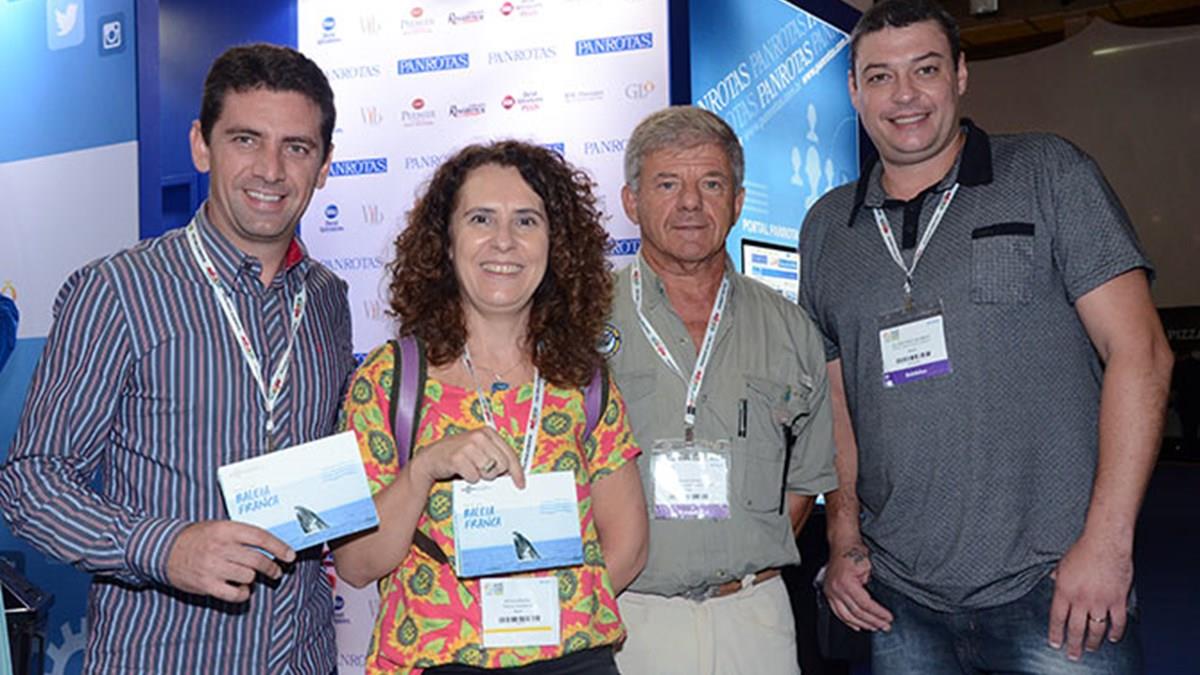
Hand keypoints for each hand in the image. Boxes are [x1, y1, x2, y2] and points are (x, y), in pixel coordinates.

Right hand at [165, 521, 295, 602]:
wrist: (164, 550)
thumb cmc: (198, 538)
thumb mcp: (219, 527)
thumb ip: (242, 534)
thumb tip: (273, 545)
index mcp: (226, 529)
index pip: (260, 537)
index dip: (279, 547)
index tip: (290, 556)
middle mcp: (220, 547)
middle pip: (258, 560)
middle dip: (272, 568)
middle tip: (275, 571)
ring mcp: (213, 567)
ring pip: (249, 577)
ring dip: (252, 579)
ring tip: (247, 576)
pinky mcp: (206, 585)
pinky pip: (235, 594)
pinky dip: (242, 594)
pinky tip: (240, 589)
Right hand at [411, 427, 525, 488]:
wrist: (432, 458)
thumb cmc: (459, 455)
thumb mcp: (480, 450)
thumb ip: (496, 457)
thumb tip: (512, 475)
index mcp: (488, 433)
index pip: (510, 455)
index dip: (517, 472)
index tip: (520, 484)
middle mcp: (479, 437)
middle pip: (502, 466)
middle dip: (494, 473)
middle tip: (482, 471)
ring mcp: (468, 446)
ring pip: (489, 473)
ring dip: (481, 476)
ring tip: (471, 469)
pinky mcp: (458, 458)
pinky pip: (474, 477)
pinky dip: (469, 479)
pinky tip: (463, 471)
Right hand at [823, 542, 892, 631]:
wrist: (842, 543)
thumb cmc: (854, 551)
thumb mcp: (868, 566)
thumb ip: (870, 585)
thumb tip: (877, 602)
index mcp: (846, 582)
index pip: (865, 604)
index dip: (878, 613)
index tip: (888, 618)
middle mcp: (836, 589)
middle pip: (856, 612)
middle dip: (873, 621)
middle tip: (885, 626)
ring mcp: (830, 592)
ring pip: (846, 616)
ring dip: (862, 624)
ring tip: (874, 627)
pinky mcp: (829, 592)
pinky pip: (837, 612)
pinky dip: (847, 621)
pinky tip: (856, 626)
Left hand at [1048, 534, 1133, 660]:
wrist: (1105, 543)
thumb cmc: (1083, 550)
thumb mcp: (1062, 563)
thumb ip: (1057, 576)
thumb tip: (1051, 579)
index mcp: (1064, 591)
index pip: (1057, 618)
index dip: (1055, 633)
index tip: (1055, 644)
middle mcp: (1080, 599)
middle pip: (1075, 629)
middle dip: (1073, 645)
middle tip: (1072, 655)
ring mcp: (1100, 601)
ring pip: (1095, 629)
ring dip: (1092, 642)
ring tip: (1090, 648)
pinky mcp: (1117, 600)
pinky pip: (1117, 622)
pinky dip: (1116, 633)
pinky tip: (1113, 638)